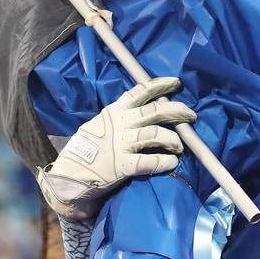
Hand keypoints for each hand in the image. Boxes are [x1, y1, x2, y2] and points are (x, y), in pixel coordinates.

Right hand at [37, 76, 196, 220]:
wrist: (68, 175)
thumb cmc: (87, 150)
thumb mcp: (100, 125)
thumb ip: (120, 118)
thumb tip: (146, 112)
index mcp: (115, 112)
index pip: (140, 92)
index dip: (160, 85)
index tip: (176, 83)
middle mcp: (120, 124)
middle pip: (154, 111)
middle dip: (176, 110)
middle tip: (191, 115)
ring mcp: (121, 144)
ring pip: (155, 135)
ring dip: (173, 139)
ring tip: (180, 146)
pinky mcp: (122, 166)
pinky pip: (149, 161)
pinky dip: (164, 161)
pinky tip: (171, 163)